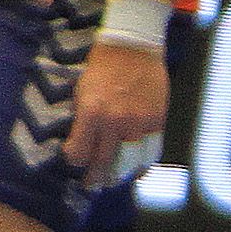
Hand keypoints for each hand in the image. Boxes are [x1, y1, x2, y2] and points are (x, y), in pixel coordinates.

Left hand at [67, 35, 168, 185]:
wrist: (132, 48)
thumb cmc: (102, 68)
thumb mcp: (81, 91)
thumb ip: (82, 119)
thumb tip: (81, 143)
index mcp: (91, 113)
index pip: (80, 152)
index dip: (74, 159)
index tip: (74, 160)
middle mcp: (115, 121)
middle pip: (104, 162)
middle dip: (96, 177)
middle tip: (91, 183)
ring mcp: (139, 122)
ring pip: (129, 162)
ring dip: (120, 175)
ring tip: (113, 180)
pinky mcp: (157, 120)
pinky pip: (151, 151)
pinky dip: (143, 163)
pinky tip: (136, 170)